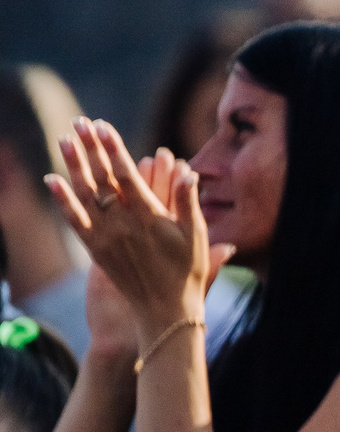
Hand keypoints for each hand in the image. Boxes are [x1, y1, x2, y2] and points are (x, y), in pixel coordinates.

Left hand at [48, 120, 232, 344]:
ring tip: (64, 139)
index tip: (103, 126)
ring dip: (73, 164)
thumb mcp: (197, 236)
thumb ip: (188, 202)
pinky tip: (51, 179)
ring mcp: (106, 237)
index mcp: (150, 218)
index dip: (114, 149)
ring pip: (84, 194)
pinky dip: (61, 198)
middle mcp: (123, 225)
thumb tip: (187, 171)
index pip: (127, 176)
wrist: (165, 310)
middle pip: (102, 178)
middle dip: (91, 148)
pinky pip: (74, 220)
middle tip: (81, 122)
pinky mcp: (95, 249)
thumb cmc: (187, 272)